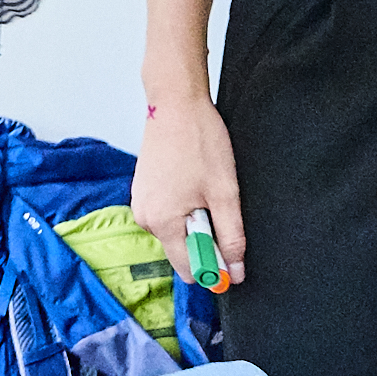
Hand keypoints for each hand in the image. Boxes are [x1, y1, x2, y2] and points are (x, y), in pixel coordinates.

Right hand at [131, 95, 242, 289]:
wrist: (175, 104)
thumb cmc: (199, 142)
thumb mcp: (224, 193)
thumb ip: (231, 237)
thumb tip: (235, 271)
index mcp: (162, 223)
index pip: (190, 270)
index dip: (215, 265)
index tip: (230, 246)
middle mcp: (144, 218)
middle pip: (182, 251)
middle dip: (204, 237)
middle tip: (216, 204)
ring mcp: (141, 204)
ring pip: (177, 232)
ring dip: (195, 220)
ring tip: (202, 188)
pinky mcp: (143, 192)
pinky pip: (168, 215)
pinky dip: (185, 207)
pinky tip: (191, 181)